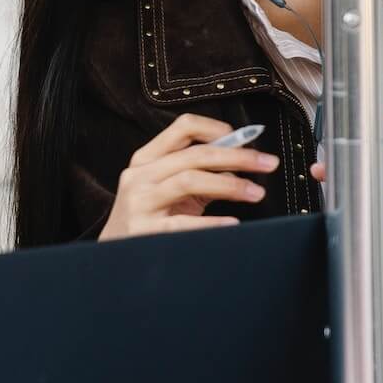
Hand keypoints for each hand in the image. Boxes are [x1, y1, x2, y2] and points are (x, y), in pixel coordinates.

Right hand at [99, 113, 277, 239]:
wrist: (115, 254)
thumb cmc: (150, 218)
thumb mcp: (169, 190)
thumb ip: (200, 173)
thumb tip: (241, 160)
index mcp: (146, 159)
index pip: (183, 127)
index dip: (217, 128)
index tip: (243, 138)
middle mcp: (140, 176)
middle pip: (195, 154)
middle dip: (238, 156)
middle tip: (268, 163)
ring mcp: (140, 202)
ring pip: (189, 180)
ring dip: (230, 184)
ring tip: (256, 193)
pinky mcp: (145, 229)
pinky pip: (183, 223)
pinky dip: (212, 223)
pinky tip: (233, 224)